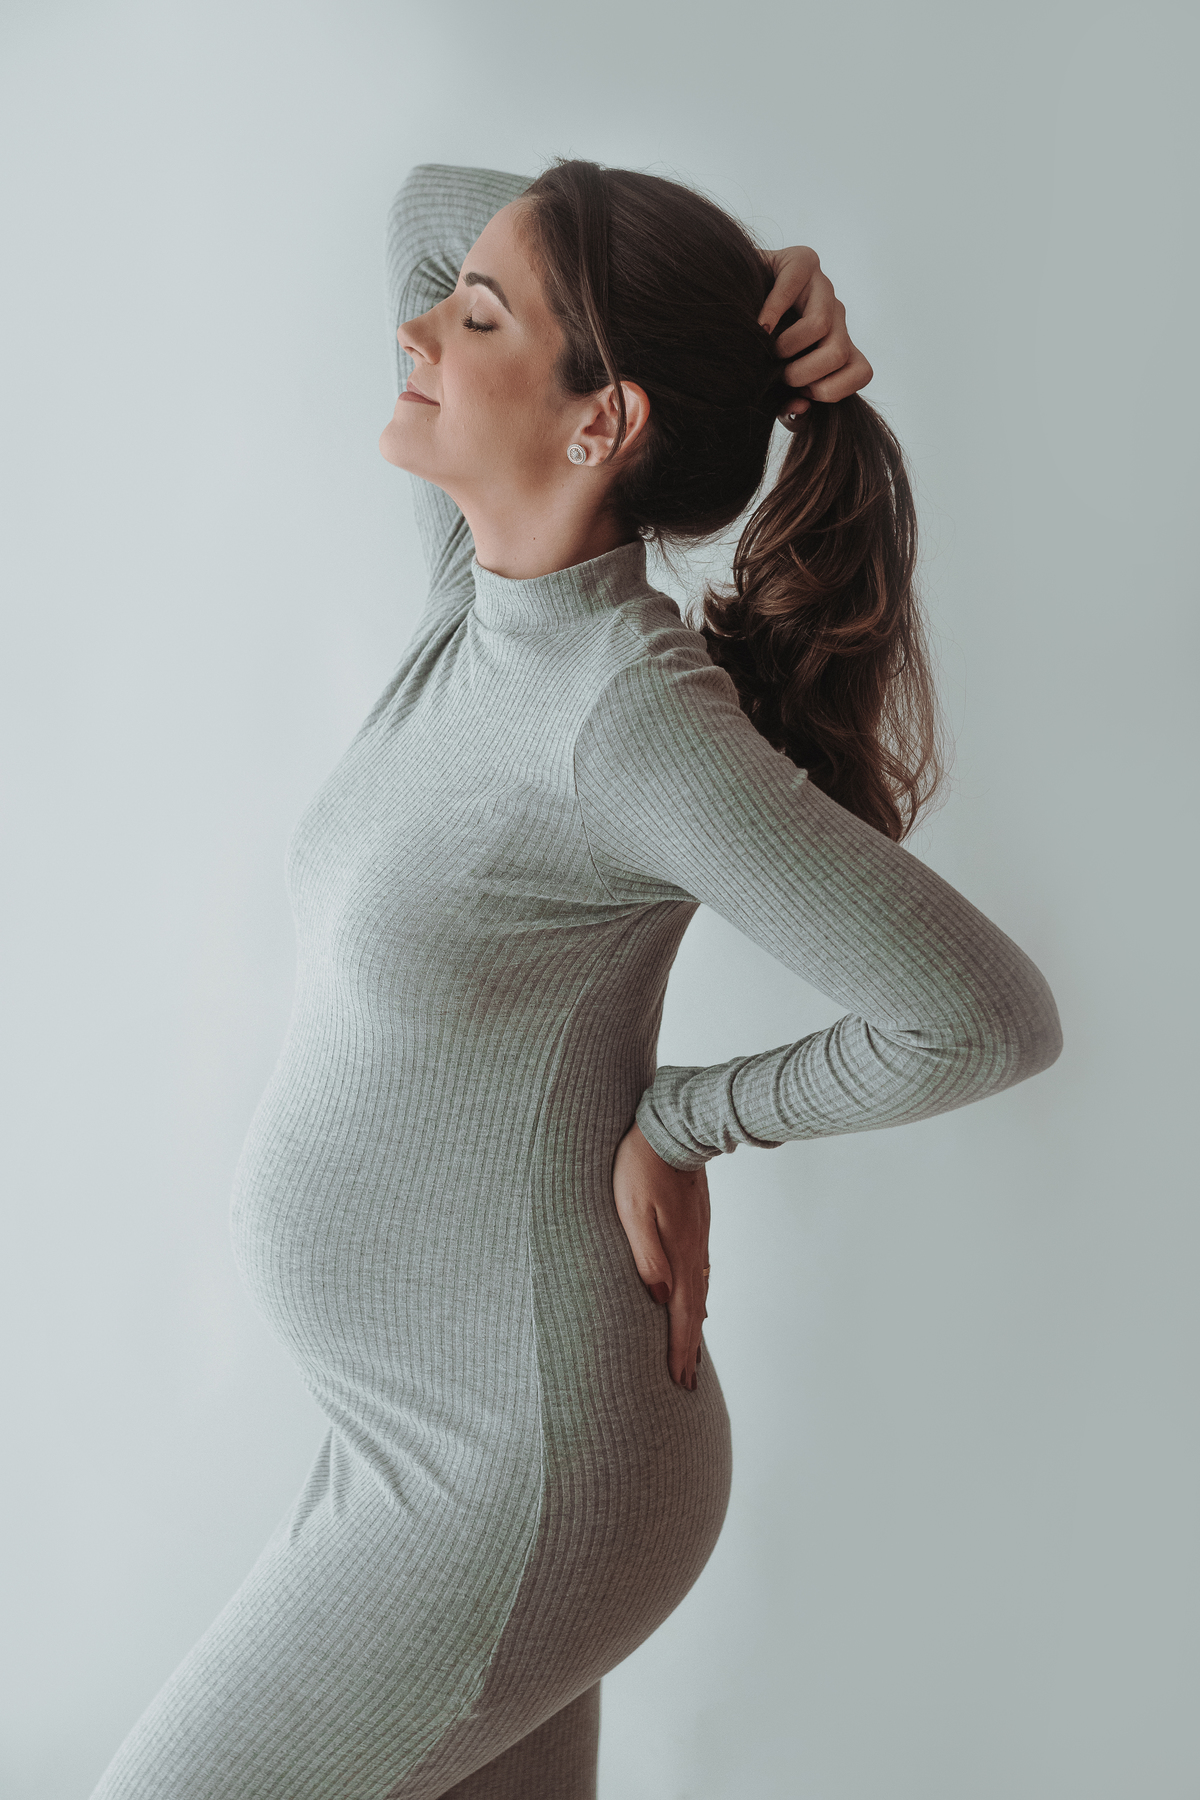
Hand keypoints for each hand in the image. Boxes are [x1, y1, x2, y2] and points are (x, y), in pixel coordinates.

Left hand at [612, 1121, 709, 1390]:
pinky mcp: (695, 1226)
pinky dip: (696, 1298)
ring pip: (698, 1293)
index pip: (681, 1314)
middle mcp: (693, 1252)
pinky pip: (698, 1273)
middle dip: (689, 1348)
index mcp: (679, 1253)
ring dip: (693, 1326)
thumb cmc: (642, 1167)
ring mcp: (697, 1239)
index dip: (679, 1349)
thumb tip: (659, 1298)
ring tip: (691, 1352)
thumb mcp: (633, 1211)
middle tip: (689, 1383)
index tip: (680, 1382)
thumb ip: (646, 1255)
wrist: (673, 1128)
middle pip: (694, 1311)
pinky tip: (692, 1301)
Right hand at [758, 246, 873, 422]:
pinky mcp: (800, 261)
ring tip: (767, 348)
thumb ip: (788, 407)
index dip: (832, 390)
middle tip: (779, 374)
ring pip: (821, 325)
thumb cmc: (753, 352)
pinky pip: (793, 285)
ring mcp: (821, 286)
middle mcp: (835, 315)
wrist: (728, 304)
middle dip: (804, 374)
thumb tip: (800, 407)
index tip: (801, 392)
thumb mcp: (772, 385)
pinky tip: (758, 326)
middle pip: (839, 353)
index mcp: (837, 344)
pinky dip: (772, 311)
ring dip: (787, 347)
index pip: (862, 372)